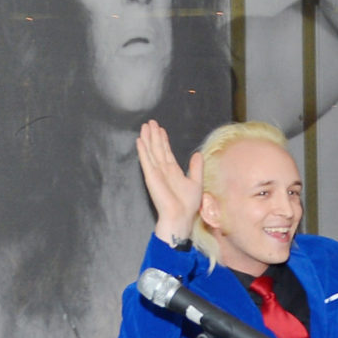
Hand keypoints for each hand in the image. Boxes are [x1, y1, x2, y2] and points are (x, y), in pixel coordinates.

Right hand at [136, 121, 203, 243]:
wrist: (180, 216)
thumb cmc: (188, 204)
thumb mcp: (196, 182)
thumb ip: (196, 168)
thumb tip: (197, 154)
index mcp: (173, 170)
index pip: (166, 152)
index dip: (163, 140)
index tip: (161, 129)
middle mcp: (163, 169)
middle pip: (157, 148)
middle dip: (154, 135)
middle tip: (151, 122)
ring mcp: (156, 172)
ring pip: (151, 151)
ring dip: (148, 138)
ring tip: (145, 126)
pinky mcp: (151, 177)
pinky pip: (146, 161)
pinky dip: (143, 151)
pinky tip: (139, 141)